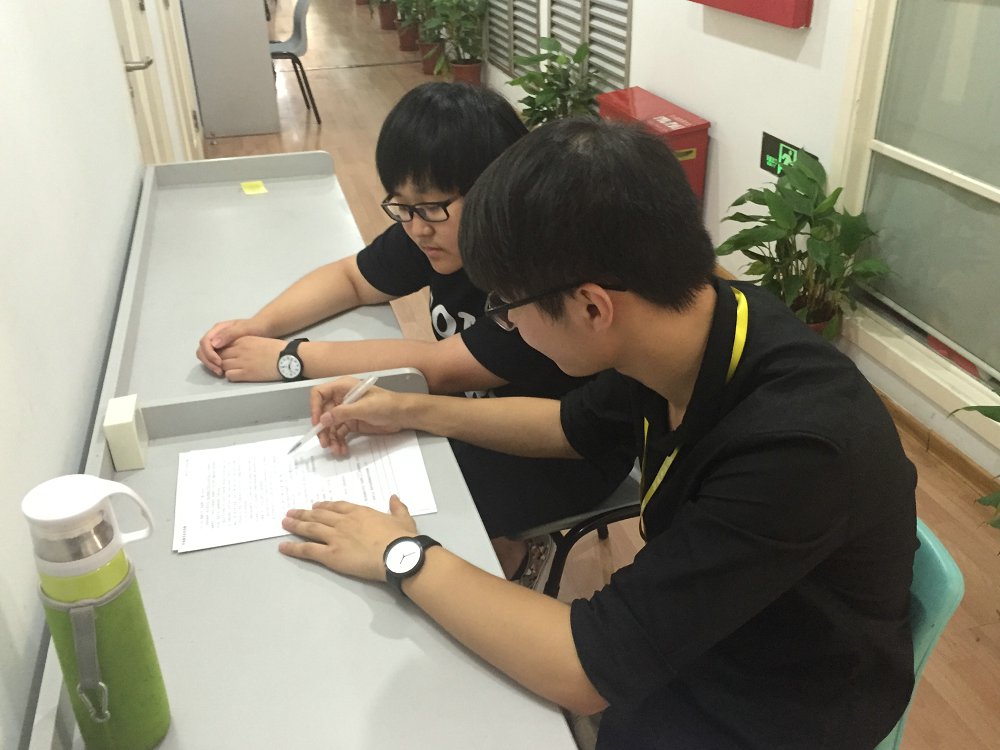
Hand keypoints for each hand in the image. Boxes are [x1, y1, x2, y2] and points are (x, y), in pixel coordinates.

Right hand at [196, 319, 265, 375]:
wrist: (263, 329)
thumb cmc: (255, 327)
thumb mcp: (244, 328)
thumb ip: (229, 334)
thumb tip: (214, 344)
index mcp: (218, 329)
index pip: (205, 341)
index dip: (209, 353)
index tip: (219, 362)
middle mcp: (215, 336)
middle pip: (202, 350)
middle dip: (208, 361)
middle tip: (219, 370)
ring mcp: (217, 344)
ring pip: (205, 355)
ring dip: (210, 365)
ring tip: (220, 372)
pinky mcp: (221, 351)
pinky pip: (212, 359)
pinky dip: (214, 366)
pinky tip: (223, 371)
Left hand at [216, 336, 286, 381]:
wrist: (288, 357)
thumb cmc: (277, 350)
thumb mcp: (257, 340)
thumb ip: (245, 344)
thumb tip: (236, 350)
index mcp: (243, 340)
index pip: (223, 344)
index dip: (222, 351)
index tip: (226, 355)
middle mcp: (240, 349)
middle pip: (220, 354)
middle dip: (220, 360)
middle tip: (225, 364)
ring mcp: (242, 361)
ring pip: (222, 365)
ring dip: (224, 368)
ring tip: (233, 370)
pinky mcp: (246, 373)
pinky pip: (229, 375)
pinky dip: (230, 376)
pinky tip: (238, 375)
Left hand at [279, 496, 416, 580]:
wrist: (396, 554)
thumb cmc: (402, 538)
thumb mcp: (403, 519)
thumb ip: (397, 507)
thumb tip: (394, 497)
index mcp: (360, 512)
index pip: (338, 506)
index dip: (325, 505)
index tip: (316, 505)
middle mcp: (344, 522)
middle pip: (319, 515)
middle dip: (305, 513)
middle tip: (292, 511)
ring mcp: (335, 537)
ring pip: (310, 528)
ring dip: (296, 524)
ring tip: (284, 522)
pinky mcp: (330, 554)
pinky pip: (307, 549)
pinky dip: (294, 547)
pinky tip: (283, 546)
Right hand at [310, 378, 406, 454]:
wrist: (402, 415)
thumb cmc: (385, 404)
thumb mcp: (363, 408)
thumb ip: (342, 413)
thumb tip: (323, 420)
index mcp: (342, 387)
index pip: (319, 394)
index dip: (315, 407)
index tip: (317, 423)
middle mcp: (341, 399)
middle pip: (323, 413)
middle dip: (323, 429)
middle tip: (325, 443)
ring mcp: (346, 412)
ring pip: (331, 426)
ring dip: (331, 438)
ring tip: (336, 450)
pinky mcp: (352, 423)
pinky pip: (340, 432)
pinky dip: (339, 441)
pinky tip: (342, 449)